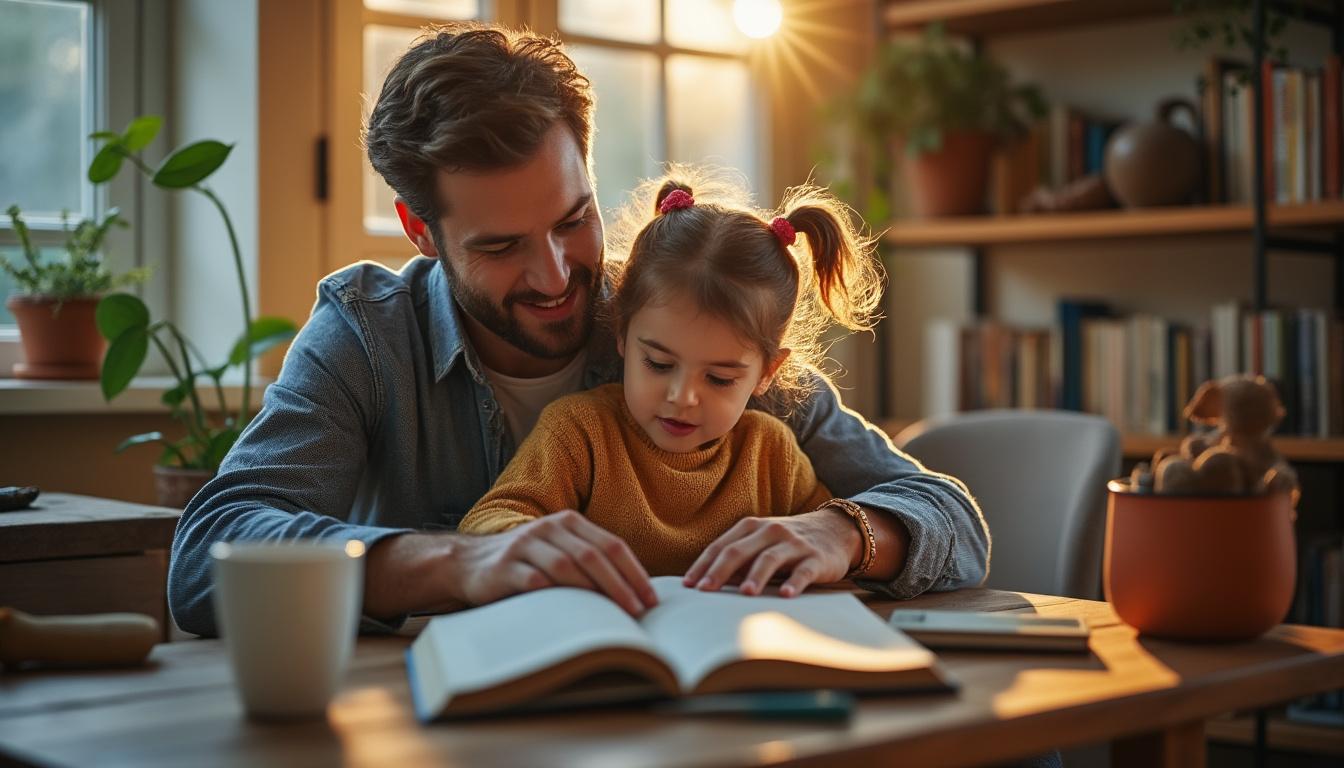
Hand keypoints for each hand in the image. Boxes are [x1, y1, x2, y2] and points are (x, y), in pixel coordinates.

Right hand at [447, 511, 657, 615]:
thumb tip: (634, 593)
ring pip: (566, 567)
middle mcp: (549, 528)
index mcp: (568, 522)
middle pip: (592, 556)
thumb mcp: (559, 552)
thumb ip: (589, 563)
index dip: (634, 572)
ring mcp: (525, 546)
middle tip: (637, 611)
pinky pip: (535, 582)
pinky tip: (573, 615)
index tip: (651, 599)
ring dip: (594, 592)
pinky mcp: (505, 567)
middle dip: (620, 585)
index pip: (611, 544)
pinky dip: (556, 597)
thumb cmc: (526, 563)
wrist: (469, 562)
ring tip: (613, 615)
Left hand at [682, 508, 860, 597]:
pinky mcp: (816, 558)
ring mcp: (794, 544)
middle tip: (705, 591)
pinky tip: (786, 596)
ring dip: (756, 576)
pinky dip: (794, 582)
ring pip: (770, 559)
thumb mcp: (760, 542)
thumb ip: (737, 558)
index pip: (721, 546)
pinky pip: (804, 571)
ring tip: (745, 594)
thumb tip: (705, 583)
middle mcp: (770, 531)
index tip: (688, 585)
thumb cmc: (787, 542)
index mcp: (751, 527)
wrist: (835, 530)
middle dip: (719, 572)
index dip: (703, 565)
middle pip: (739, 551)